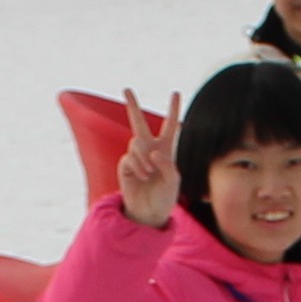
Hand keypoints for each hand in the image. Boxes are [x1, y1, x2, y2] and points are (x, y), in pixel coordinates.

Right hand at [110, 90, 179, 229]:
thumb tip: (152, 152)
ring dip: (144, 158)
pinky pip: (130, 157)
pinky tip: (143, 177)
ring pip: (136, 143)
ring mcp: (135, 156)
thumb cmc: (165, 196)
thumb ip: (167, 164)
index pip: (170, 126)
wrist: (149, 212)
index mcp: (166, 149)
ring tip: (149, 174)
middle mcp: (149, 149)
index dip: (173, 110)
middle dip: (131, 105)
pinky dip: (139, 167)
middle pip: (139, 122)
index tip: (176, 93)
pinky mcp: (125, 165)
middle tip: (126, 89)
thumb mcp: (174, 180)